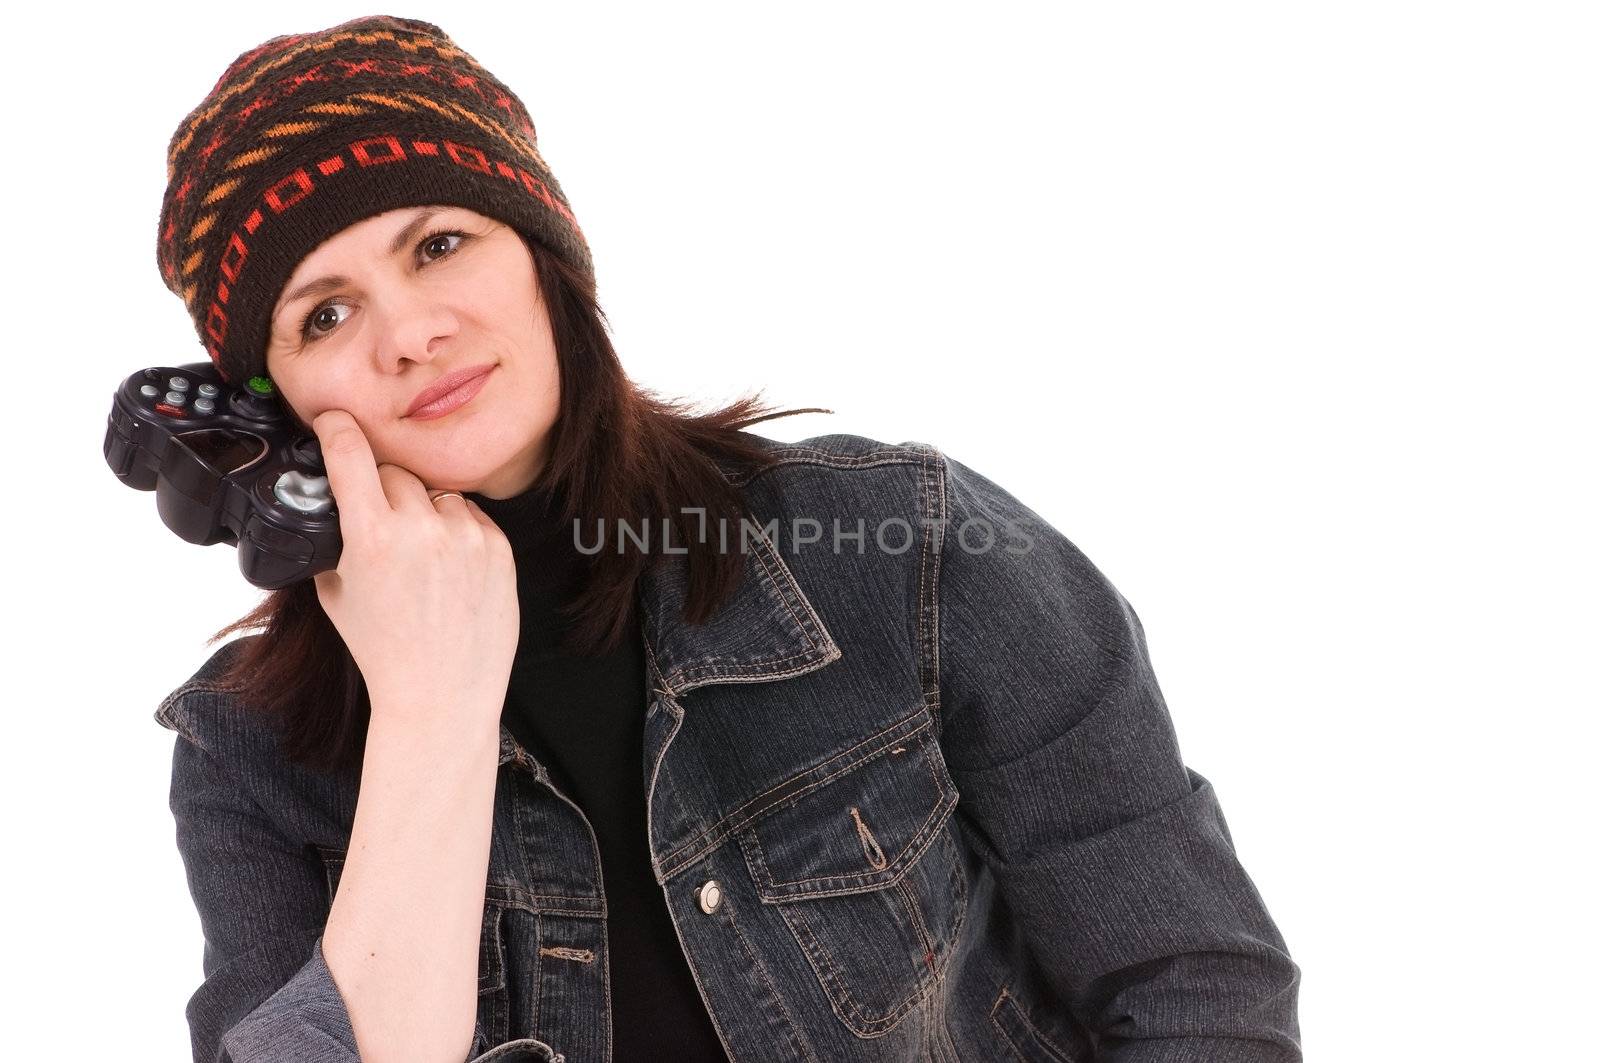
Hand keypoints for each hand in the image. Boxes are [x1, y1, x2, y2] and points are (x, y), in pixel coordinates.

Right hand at [309, 409, 517, 731]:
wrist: (443, 693)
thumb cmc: (383, 650)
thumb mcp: (336, 593)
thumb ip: (332, 541)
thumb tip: (329, 502)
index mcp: (372, 537)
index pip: (349, 454)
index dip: (336, 429)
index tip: (332, 419)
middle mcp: (422, 529)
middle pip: (394, 473)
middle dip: (382, 490)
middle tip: (379, 524)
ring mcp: (466, 536)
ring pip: (435, 492)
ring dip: (423, 509)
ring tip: (418, 557)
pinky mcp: (499, 547)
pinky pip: (469, 514)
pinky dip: (456, 529)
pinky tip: (447, 566)